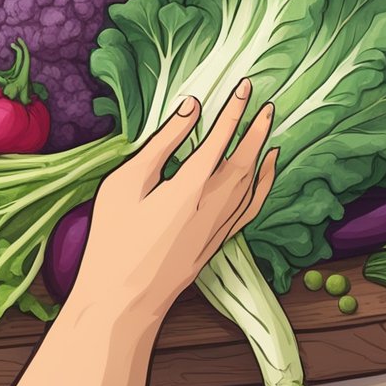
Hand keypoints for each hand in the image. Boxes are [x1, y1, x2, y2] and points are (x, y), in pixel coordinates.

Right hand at [73, 78, 278, 314]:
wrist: (122, 298)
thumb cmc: (114, 240)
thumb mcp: (126, 184)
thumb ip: (161, 145)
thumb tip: (190, 109)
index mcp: (190, 187)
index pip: (219, 139)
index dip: (234, 110)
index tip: (245, 87)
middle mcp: (213, 206)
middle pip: (245, 160)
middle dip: (257, 129)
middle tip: (267, 104)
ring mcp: (219, 228)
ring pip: (253, 185)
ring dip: (263, 154)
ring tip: (271, 131)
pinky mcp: (217, 243)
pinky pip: (251, 208)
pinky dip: (263, 186)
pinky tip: (265, 174)